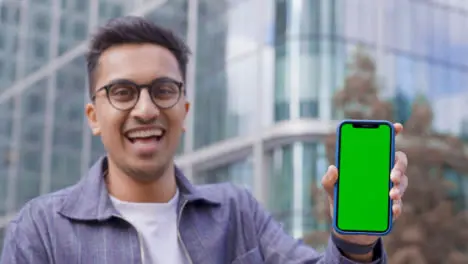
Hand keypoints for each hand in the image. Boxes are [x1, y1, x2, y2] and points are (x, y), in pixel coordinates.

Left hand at [322, 123, 408, 246]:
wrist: (347, 230)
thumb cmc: (341, 203)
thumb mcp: (331, 190)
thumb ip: (329, 179)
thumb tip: (333, 168)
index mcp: (370, 165)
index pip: (384, 146)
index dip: (392, 134)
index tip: (397, 127)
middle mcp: (383, 175)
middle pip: (399, 163)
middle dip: (399, 166)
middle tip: (392, 175)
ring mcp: (390, 191)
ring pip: (403, 184)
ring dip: (399, 187)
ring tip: (391, 194)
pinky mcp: (392, 209)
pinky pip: (399, 205)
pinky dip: (398, 206)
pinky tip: (393, 208)